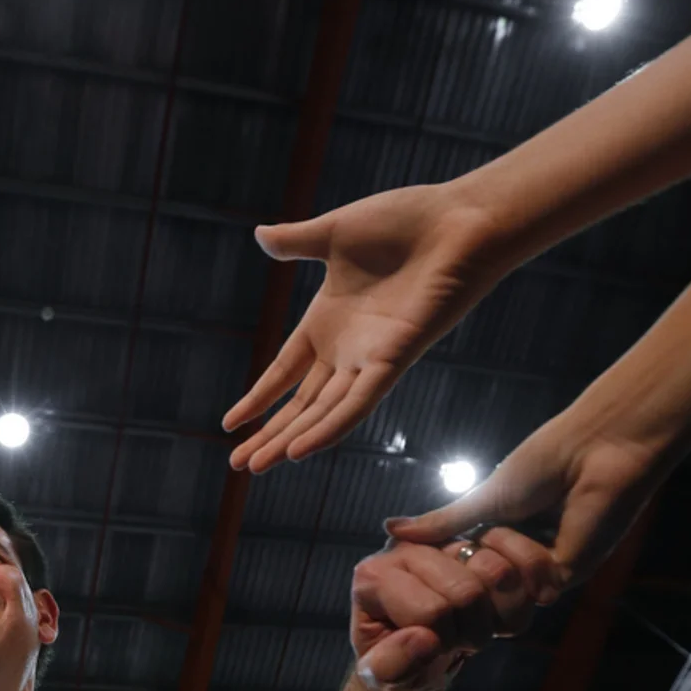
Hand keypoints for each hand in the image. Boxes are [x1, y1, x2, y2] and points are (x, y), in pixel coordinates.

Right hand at [224, 184, 508, 472]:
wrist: (459, 221)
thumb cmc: (406, 222)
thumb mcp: (335, 233)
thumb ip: (297, 243)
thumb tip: (260, 234)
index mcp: (328, 321)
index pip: (284, 372)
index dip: (259, 398)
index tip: (231, 423)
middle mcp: (347, 349)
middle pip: (301, 404)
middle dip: (268, 434)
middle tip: (238, 466)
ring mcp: (369, 358)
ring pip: (323, 413)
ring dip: (289, 441)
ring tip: (257, 468)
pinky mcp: (393, 360)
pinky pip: (356, 403)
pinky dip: (328, 428)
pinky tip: (298, 451)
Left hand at [350, 534, 550, 690]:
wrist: (420, 649)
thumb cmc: (396, 660)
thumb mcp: (382, 676)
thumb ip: (391, 667)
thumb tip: (426, 639)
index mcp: (374, 575)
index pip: (431, 611)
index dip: (441, 640)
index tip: (429, 646)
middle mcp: (409, 547)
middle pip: (468, 591)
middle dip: (472, 630)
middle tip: (457, 639)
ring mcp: (448, 541)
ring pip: (500, 572)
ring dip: (502, 614)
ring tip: (480, 623)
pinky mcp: (484, 543)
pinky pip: (528, 557)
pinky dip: (537, 586)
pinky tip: (532, 601)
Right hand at [384, 412, 667, 594]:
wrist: (591, 451)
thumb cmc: (542, 463)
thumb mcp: (479, 499)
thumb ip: (439, 523)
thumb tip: (388, 528)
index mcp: (499, 541)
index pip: (458, 575)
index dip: (447, 567)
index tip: (439, 551)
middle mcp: (520, 561)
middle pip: (477, 593)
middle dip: (474, 563)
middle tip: (484, 533)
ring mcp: (545, 571)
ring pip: (503, 593)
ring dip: (505, 558)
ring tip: (520, 525)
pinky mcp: (570, 575)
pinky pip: (534, 590)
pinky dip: (530, 560)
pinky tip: (546, 530)